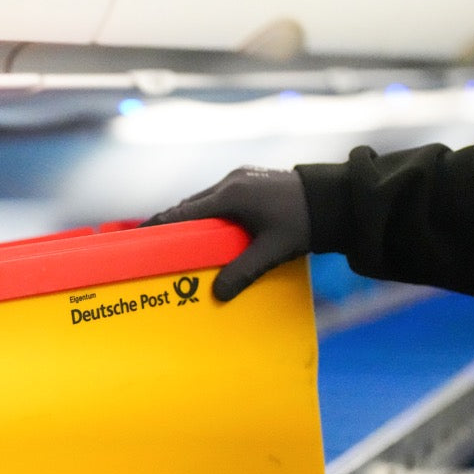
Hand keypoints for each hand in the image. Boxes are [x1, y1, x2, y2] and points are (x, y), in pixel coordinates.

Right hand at [143, 167, 310, 300]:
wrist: (334, 200)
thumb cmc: (303, 223)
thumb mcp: (272, 251)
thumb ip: (243, 271)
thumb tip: (218, 294)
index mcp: (231, 195)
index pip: (184, 212)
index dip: (159, 225)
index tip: (139, 235)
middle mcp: (231, 182)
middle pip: (191, 205)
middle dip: (173, 224)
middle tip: (156, 244)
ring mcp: (241, 178)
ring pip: (205, 201)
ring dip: (192, 219)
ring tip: (181, 241)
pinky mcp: (250, 181)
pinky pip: (219, 198)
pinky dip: (208, 214)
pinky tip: (210, 230)